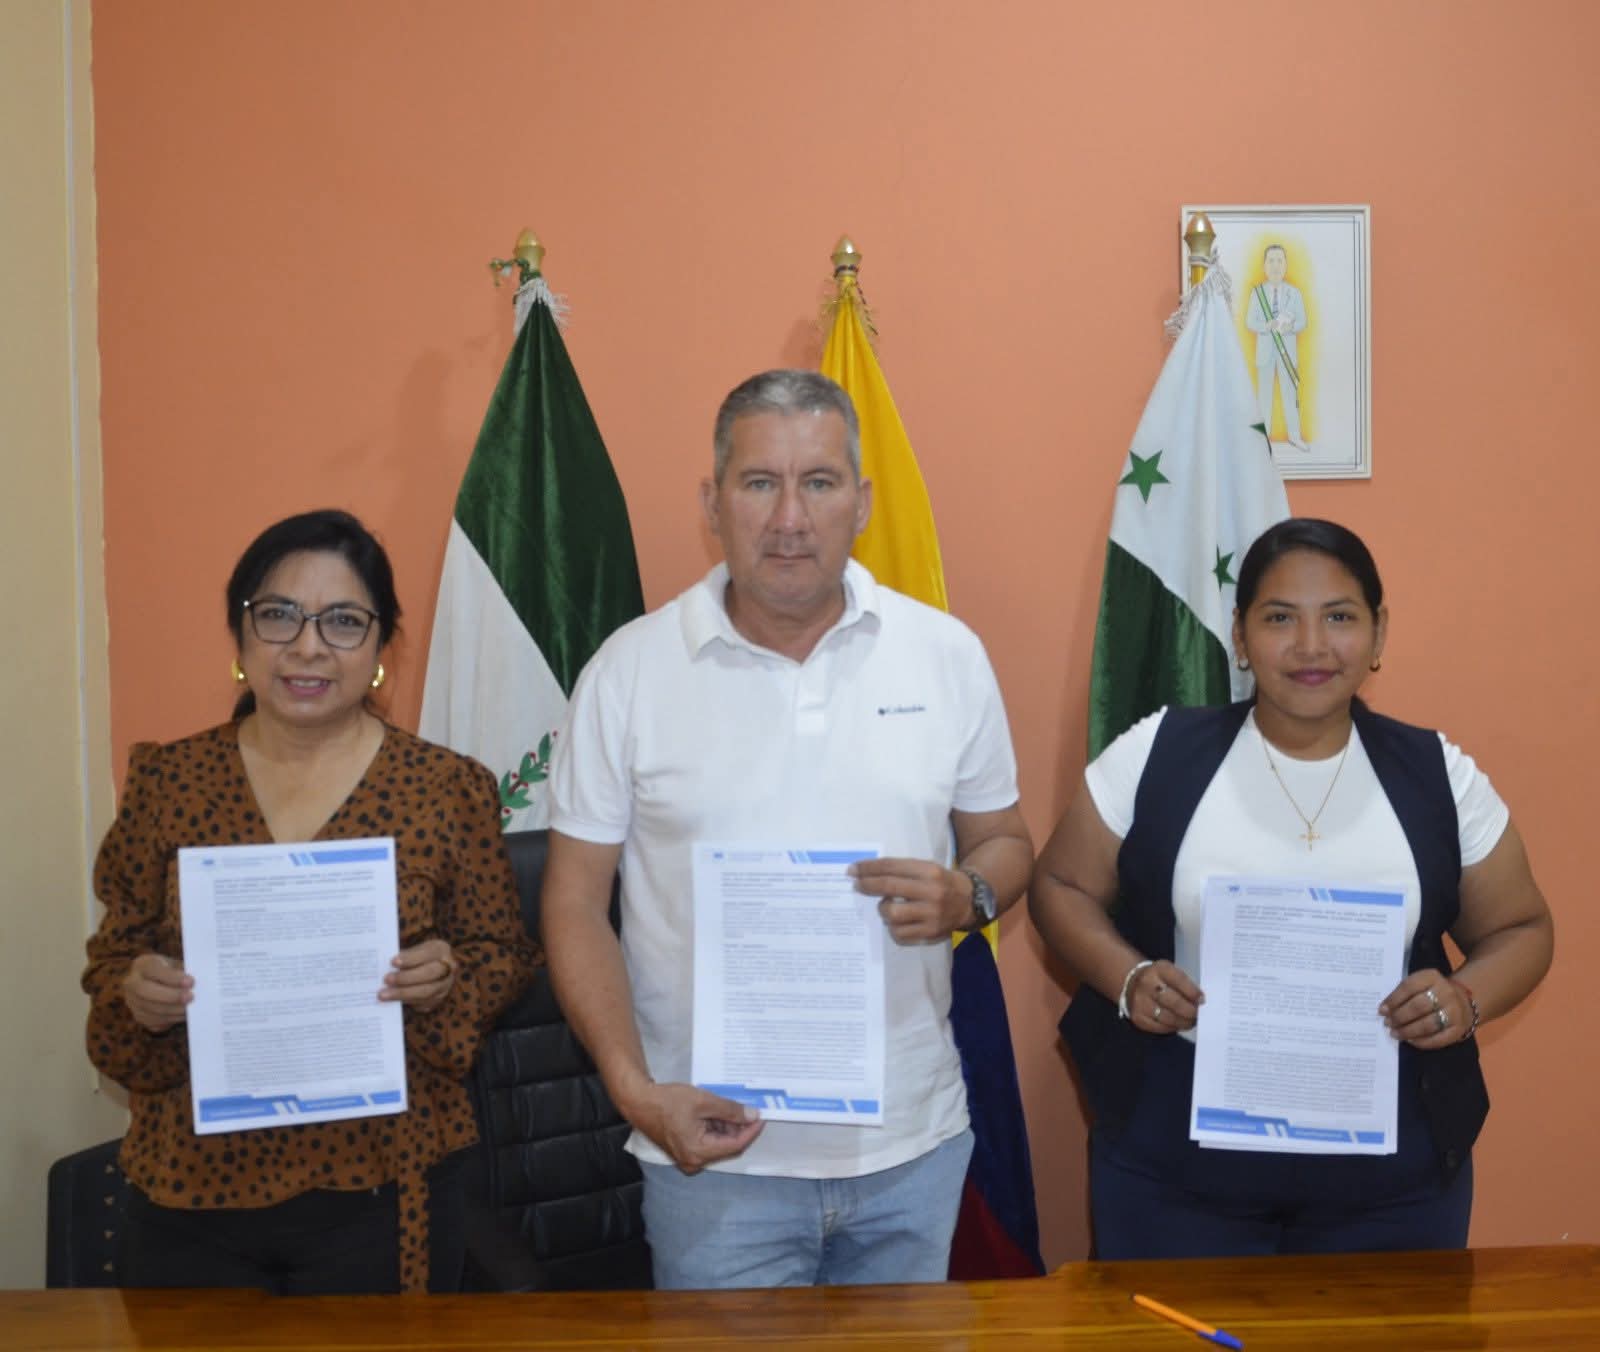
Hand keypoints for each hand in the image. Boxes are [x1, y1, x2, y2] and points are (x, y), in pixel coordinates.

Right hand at [123, 953, 192, 1032]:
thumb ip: (183, 972)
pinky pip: (154, 1021)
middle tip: (191, 997)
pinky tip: (183, 1015)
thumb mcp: (176, 965)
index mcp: (142, 965)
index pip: (153, 969)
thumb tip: (197, 983)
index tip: (191, 981)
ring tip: (190, 1008)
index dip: (172, 977)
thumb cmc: (171, 971)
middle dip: (170, 996)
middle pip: (146, 991)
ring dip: (173, 1010)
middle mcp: (131, 983)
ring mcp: (132, 1001)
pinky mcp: (139, 1016)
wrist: (157, 982)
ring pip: (150, 1009)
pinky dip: (170, 1019)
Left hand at [381, 937, 456, 1012]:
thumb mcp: (414, 951)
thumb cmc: (417, 958)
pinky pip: (422, 1003)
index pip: (427, 954)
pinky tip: (393, 1001)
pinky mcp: (438, 1000)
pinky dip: (406, 1002)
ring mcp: (445, 985)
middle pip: (429, 974)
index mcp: (440, 950)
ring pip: (426, 992)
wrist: (431, 970)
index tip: (392, 962)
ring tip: (384, 994)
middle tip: (386, 979)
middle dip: (406, 978)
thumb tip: (384, 967)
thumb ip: (404, 957)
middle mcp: (448, 968)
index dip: (410, 959)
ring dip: (403, 994)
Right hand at [619, 1081, 764, 1173]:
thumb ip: (730, 1110)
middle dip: (738, 1128)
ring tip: (732, 1107)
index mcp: (698, 1153)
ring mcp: (687, 1158)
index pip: (735, 1145)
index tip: (762, 1117)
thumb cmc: (669, 1101)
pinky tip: (718, 1112)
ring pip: (716, 1144)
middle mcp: (693, 1162)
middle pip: (726, 1146)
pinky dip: (714, 1129)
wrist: (639, 1102)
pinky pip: (706, 1142)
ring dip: (726, 1127)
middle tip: (749, 1108)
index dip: (750, 1131)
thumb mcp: (703, 1101)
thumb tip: (752, 1116)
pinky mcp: (683, 1151)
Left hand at [851, 857, 970, 942]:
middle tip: (856, 884)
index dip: (869, 868)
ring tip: (885, 906)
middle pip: (889, 887)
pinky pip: (899, 933)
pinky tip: (895, 922)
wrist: (969, 902)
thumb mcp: (926, 868)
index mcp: (929, 871)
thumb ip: (901, 870)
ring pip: (891, 913)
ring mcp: (931, 914)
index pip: (892, 867)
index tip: (853, 869)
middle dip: (867, 885)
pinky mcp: (930, 932)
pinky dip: (892, 927)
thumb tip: (867, 873)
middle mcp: (931, 892)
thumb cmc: (941, 882)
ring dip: (883, 909)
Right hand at [1126, 959, 1202, 1034]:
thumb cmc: (1159, 978)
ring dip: (1184, 1022)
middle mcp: (1147, 984)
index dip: (1193, 993)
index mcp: (1159, 969)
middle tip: (1198, 1015)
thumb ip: (1185, 984)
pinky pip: (1160, 1027)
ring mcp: (1140, 1002)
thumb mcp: (1170, 972)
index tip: (1202, 1000)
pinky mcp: (1138, 1017)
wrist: (1131, 982)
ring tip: (1191, 1021)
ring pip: (1168, 1018)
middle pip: (1175, 1002)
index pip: (1179, 981)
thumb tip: (1199, 1002)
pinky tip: (1177, 1024)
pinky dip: (1172, 1028)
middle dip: (1191, 1011)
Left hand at [1380, 970, 1469, 1048]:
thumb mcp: (1420, 983)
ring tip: (1395, 1033)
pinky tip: (1410, 1040)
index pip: (1409, 987)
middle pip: (1418, 1007)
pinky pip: (1438, 1039)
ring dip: (1408, 1031)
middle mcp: (1446, 993)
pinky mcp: (1459, 1029)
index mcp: (1432, 977)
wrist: (1464, 1000)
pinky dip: (1422, 1041)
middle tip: (1387, 1023)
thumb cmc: (1432, 991)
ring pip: (1427, 1024)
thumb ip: (1404, 992)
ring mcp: (1455, 1012)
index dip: (1393, 1000)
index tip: (1381, 1011)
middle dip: (1399, 1017)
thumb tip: (1385, 1010)